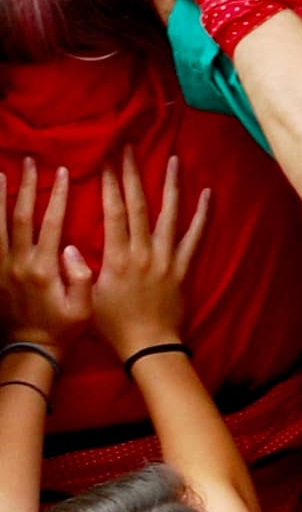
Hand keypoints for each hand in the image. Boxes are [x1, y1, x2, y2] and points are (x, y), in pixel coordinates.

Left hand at [0, 163, 93, 361]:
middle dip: (26, 187)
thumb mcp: (83, 309)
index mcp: (43, 268)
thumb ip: (80, 279)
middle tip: (30, 163)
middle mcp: (19, 263)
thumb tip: (71, 248)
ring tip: (2, 174)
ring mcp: (3, 267)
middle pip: (20, 216)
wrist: (31, 348)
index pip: (50, 223)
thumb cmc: (63, 328)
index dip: (56, 196)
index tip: (61, 172)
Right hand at [88, 150, 209, 363]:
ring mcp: (166, 258)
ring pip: (169, 215)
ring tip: (172, 160)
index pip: (114, 212)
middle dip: (132, 174)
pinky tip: (208, 194)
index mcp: (117, 257)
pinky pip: (196, 237)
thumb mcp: (88, 296)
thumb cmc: (114, 325)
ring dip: (171, 185)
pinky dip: (203, 215)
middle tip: (130, 148)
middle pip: (138, 205)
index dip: (111, 184)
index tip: (108, 161)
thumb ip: (81, 269)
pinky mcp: (184, 268)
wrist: (149, 345)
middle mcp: (143, 252)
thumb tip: (70, 245)